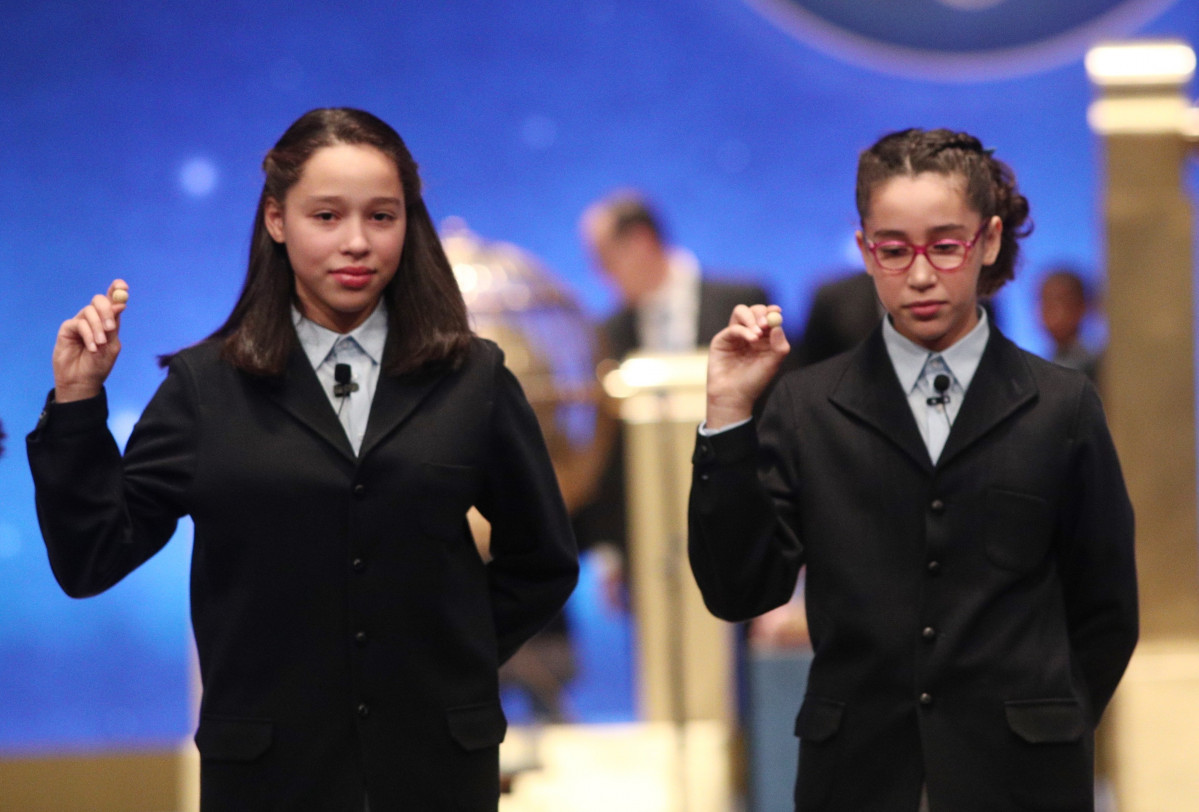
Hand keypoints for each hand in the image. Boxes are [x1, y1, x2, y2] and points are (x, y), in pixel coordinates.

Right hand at [53, 280, 128, 402]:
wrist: (82, 381)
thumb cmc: (99, 365)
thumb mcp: (111, 346)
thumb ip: (114, 325)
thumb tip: (120, 304)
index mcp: (109, 321)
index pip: (112, 300)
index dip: (116, 290)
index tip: (123, 287)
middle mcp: (94, 319)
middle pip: (99, 300)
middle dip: (107, 310)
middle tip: (110, 328)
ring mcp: (80, 322)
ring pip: (89, 311)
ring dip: (97, 328)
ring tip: (100, 345)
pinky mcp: (68, 329)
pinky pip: (78, 323)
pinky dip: (88, 334)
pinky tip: (91, 348)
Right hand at [706, 304, 789, 428]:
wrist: (733, 396)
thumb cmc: (753, 382)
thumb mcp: (772, 364)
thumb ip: (779, 346)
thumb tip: (778, 326)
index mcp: (763, 338)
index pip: (767, 317)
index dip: (771, 311)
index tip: (777, 311)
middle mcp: (749, 333)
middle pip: (754, 311)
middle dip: (761, 313)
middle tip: (766, 323)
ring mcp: (735, 335)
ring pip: (740, 312)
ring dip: (751, 318)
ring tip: (757, 334)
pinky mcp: (722, 339)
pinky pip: (733, 327)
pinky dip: (743, 330)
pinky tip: (751, 340)